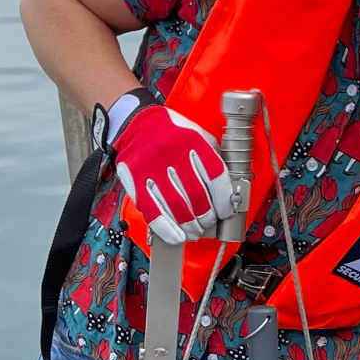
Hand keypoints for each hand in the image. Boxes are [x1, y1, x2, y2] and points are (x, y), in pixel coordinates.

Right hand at [111, 105, 233, 244]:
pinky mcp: (135, 182)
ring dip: (190, 226)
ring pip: (177, 209)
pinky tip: (177, 236)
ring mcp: (152, 169)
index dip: (224, 200)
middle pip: (198, 197)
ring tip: (195, 231)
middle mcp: (172, 154)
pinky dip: (167, 230)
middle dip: (207, 217)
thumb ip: (212, 155)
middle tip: (209, 222)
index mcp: (192, 140)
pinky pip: (153, 213)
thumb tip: (226, 186)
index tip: (226, 211)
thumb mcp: (196, 133)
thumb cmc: (169, 131)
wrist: (134, 123)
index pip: (216, 176)